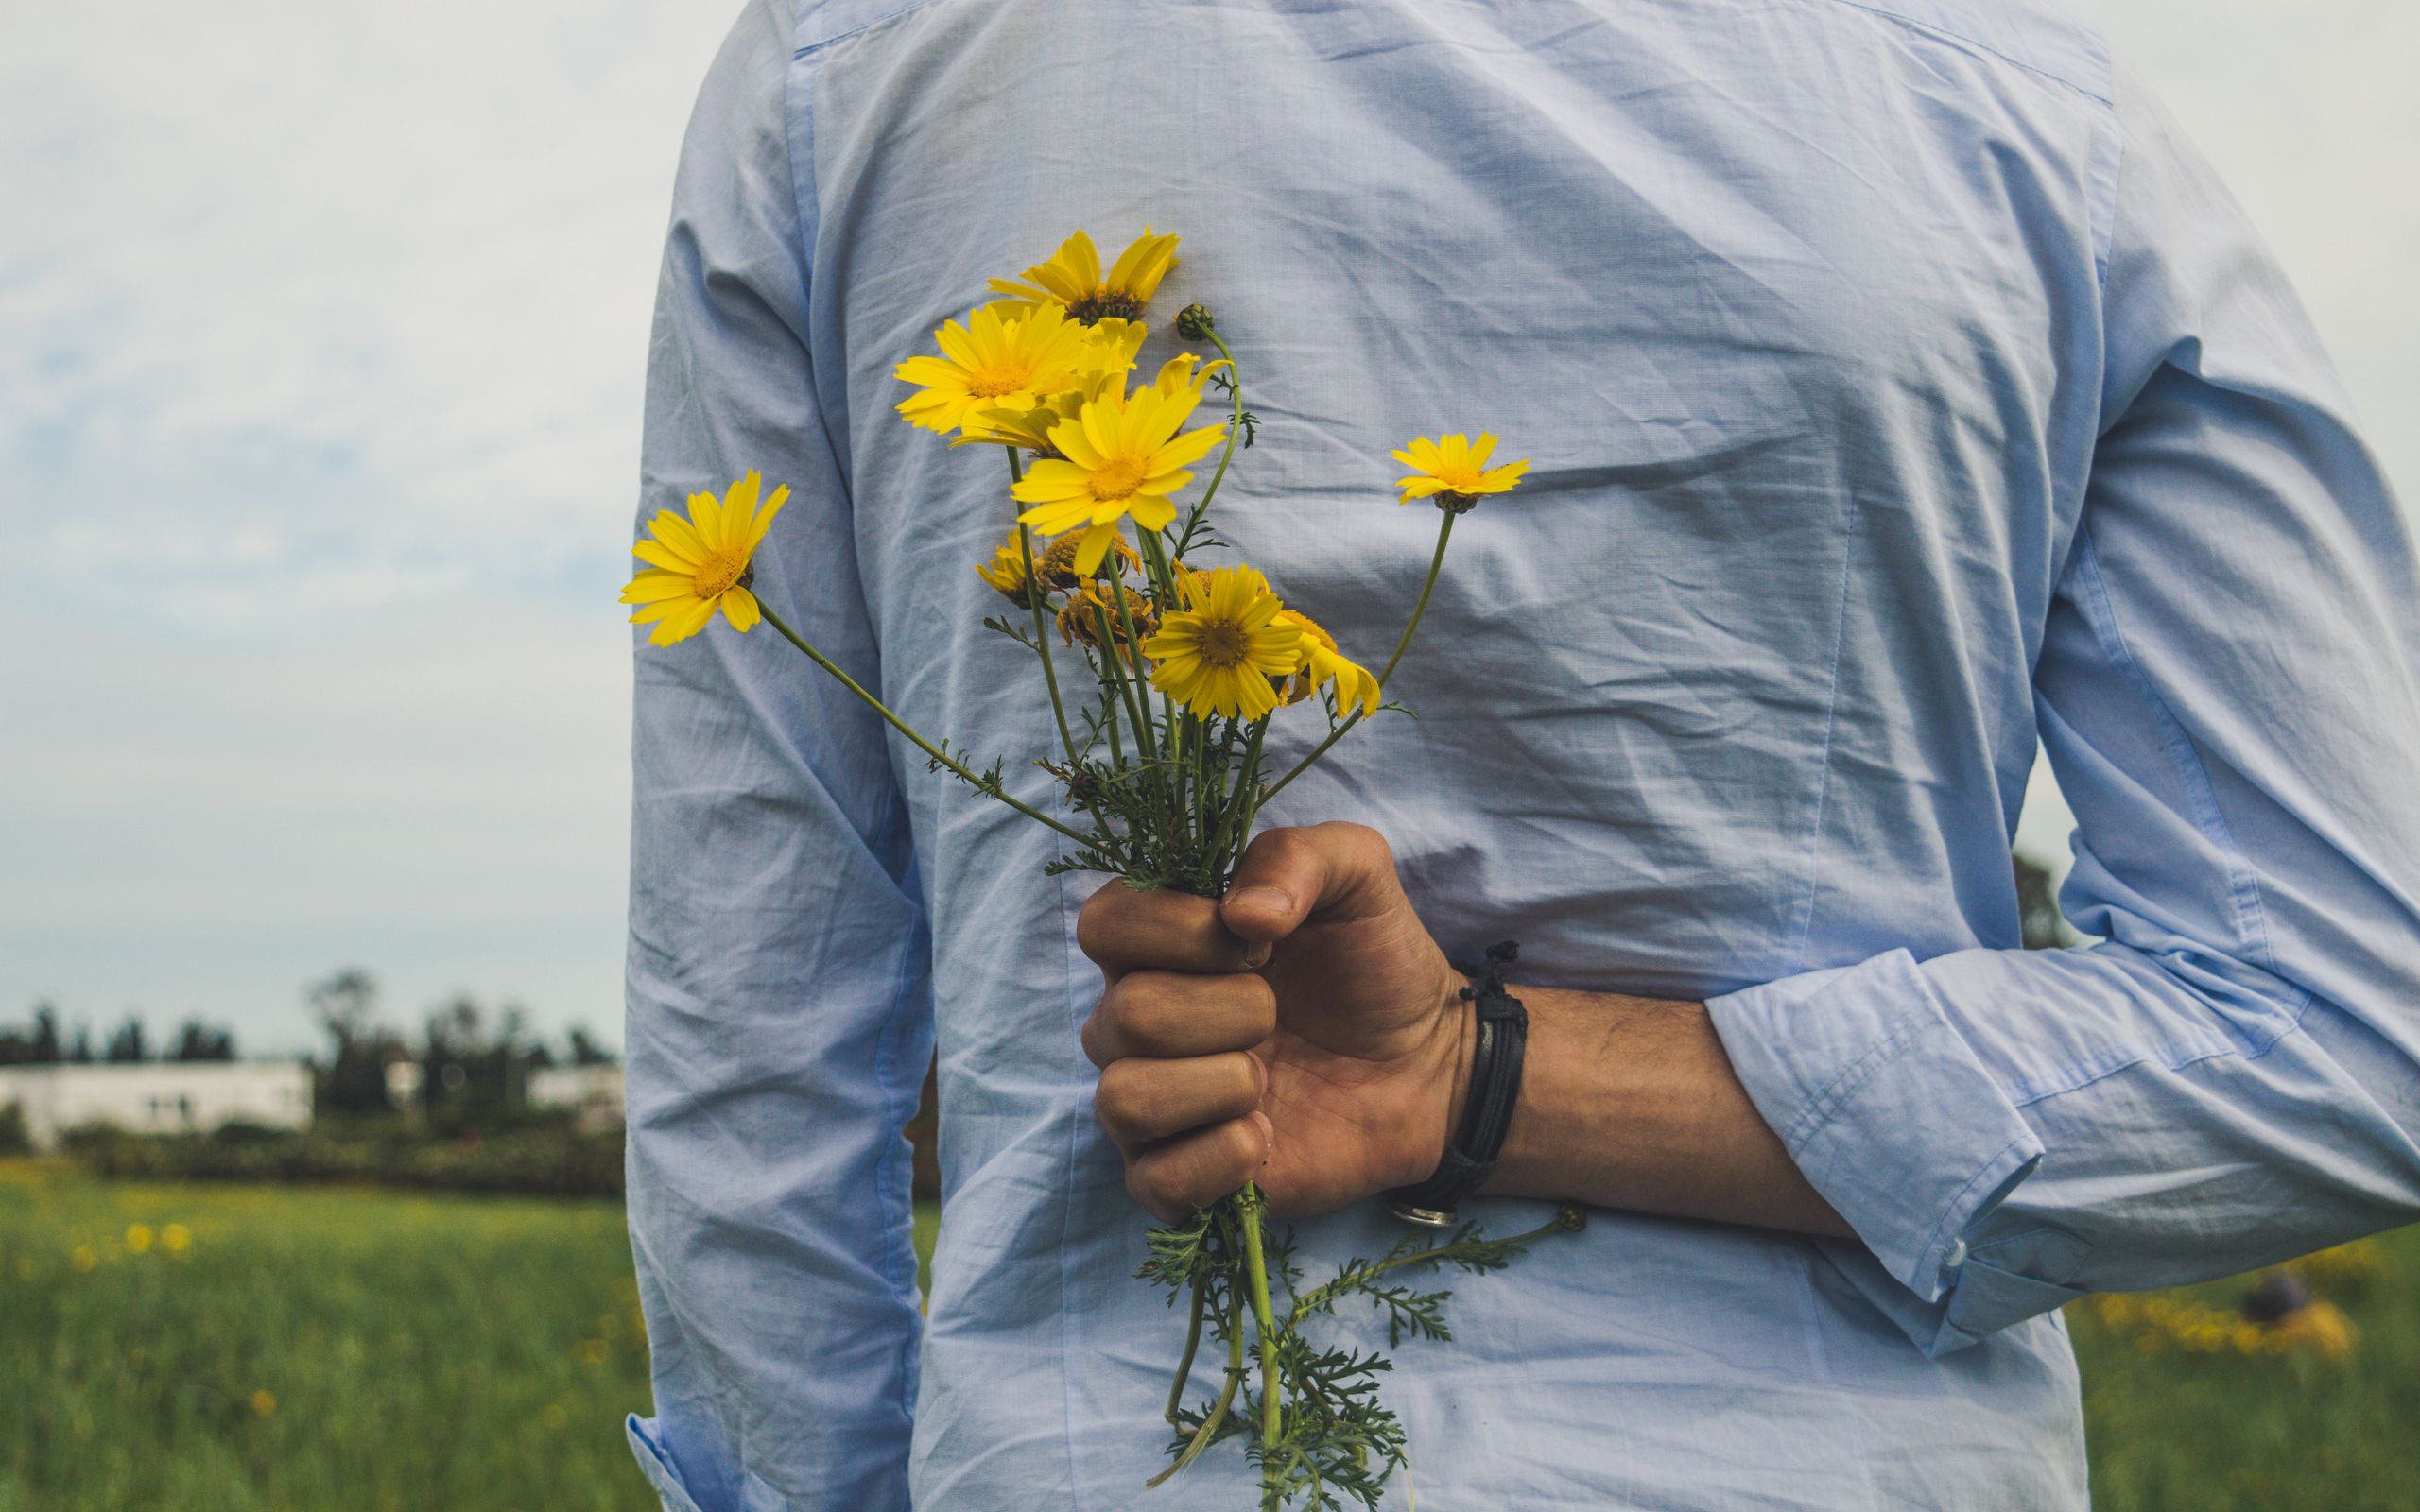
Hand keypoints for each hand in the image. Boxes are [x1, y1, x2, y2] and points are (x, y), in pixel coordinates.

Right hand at [1078, 821, 1470, 1221]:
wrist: (1429, 1060)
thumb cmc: (1373, 962)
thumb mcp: (1356, 875)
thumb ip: (1297, 857)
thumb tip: (1241, 913)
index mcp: (1159, 943)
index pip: (1104, 925)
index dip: (1180, 930)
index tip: (1257, 941)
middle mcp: (1137, 1020)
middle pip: (1126, 1016)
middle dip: (1227, 1011)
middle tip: (1277, 1011)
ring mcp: (1156, 1102)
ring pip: (1124, 1100)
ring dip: (1220, 1084)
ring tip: (1269, 1077)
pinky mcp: (1182, 1176)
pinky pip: (1153, 1182)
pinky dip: (1219, 1158)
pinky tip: (1266, 1132)